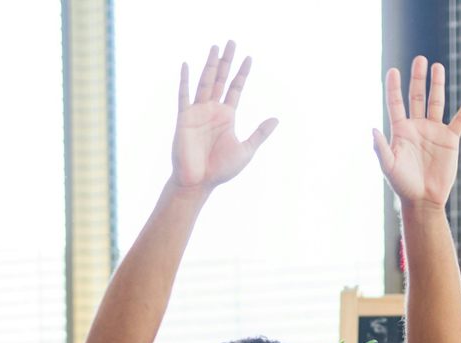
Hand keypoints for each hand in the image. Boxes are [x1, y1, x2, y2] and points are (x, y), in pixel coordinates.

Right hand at [172, 42, 275, 192]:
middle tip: (232, 42)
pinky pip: (184, 95)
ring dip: (210, 64)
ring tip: (216, 47)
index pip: (235, 89)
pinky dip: (185, 80)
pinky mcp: (184, 118)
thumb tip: (276, 119)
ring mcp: (198, 112)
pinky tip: (187, 64)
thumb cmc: (221, 169)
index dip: (242, 74)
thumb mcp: (246, 150)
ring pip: (205, 81)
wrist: (199, 181)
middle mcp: (212, 110)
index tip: (248, 58)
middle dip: (226, 61)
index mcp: (227, 116)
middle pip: (221, 79)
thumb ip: (259, 133)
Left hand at [373, 56, 460, 204]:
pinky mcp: (450, 140)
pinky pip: (460, 120)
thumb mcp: (388, 166)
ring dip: (437, 85)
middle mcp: (417, 126)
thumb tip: (373, 129)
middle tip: (420, 60)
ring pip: (436, 103)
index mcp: (401, 130)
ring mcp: (434, 131)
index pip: (396, 103)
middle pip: (417, 96)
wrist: (424, 200)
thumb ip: (381, 148)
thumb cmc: (403, 185)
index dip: (393, 87)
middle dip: (418, 78)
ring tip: (438, 67)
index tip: (393, 71)